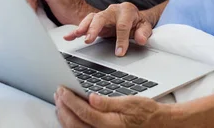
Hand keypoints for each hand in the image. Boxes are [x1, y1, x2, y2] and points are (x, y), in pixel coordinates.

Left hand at [54, 87, 169, 127]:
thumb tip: (91, 97)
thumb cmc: (145, 112)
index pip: (84, 112)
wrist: (156, 124)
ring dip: (64, 116)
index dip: (71, 100)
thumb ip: (108, 102)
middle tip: (58, 93)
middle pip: (75, 123)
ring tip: (60, 101)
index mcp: (111, 124)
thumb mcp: (129, 102)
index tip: (62, 90)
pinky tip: (68, 114)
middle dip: (63, 107)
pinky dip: (71, 123)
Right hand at [64, 3, 153, 56]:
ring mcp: (103, 15)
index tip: (120, 52)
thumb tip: (141, 39)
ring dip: (83, 27)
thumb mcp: (145, 27)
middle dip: (95, 28)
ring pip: (91, 19)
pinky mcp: (96, 21)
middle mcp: (113, 10)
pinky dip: (76, 30)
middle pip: (102, 18)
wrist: (135, 17)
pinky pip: (85, 23)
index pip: (122, 25)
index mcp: (127, 10)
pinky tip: (68, 37)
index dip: (121, 40)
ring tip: (76, 36)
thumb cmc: (138, 23)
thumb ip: (144, 33)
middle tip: (89, 40)